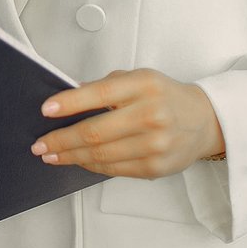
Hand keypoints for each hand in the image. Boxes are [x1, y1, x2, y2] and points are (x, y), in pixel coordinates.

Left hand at [31, 68, 224, 178]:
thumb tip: (70, 98)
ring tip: (51, 154)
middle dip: (61, 139)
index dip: (69, 103)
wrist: (205, 121)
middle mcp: (151, 114)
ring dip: (70, 156)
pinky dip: (90, 165)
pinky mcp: (155, 167)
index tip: (46, 110)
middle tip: (41, 143)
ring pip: (101, 155)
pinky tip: (77, 160)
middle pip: (95, 131)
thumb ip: (106, 86)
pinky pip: (114, 169)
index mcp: (144, 85)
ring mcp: (155, 144)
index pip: (98, 93)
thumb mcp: (139, 78)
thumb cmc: (165, 97)